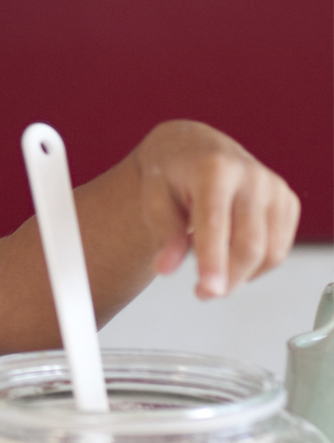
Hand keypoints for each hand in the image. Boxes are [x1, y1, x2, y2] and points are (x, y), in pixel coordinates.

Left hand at [134, 121, 298, 299]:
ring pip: (270, 251)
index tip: (209, 290)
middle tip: (203, 294)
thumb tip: (165, 269)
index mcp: (213, 169)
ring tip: (213, 278)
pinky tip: (232, 261)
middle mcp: (251, 176)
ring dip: (243, 276)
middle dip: (228, 278)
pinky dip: (258, 266)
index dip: (212, 260)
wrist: (195, 149)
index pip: (215, 222)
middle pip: (249, 244)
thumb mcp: (154, 197)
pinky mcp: (288, 201)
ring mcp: (274, 188)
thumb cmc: (171, 175)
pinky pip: (279, 248)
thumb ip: (163, 233)